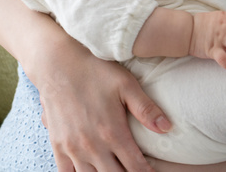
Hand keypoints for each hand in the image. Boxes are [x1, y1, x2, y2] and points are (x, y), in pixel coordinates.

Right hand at [25, 33, 170, 171]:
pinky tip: (91, 169)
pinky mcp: (58, 146)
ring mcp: (73, 148)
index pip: (135, 167)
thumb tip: (167, 128)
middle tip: (134, 168)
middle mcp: (92, 146)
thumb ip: (146, 109)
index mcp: (113, 132)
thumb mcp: (126, 84)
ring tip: (114, 167)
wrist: (58, 63)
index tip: (152, 171)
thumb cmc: (95, 71)